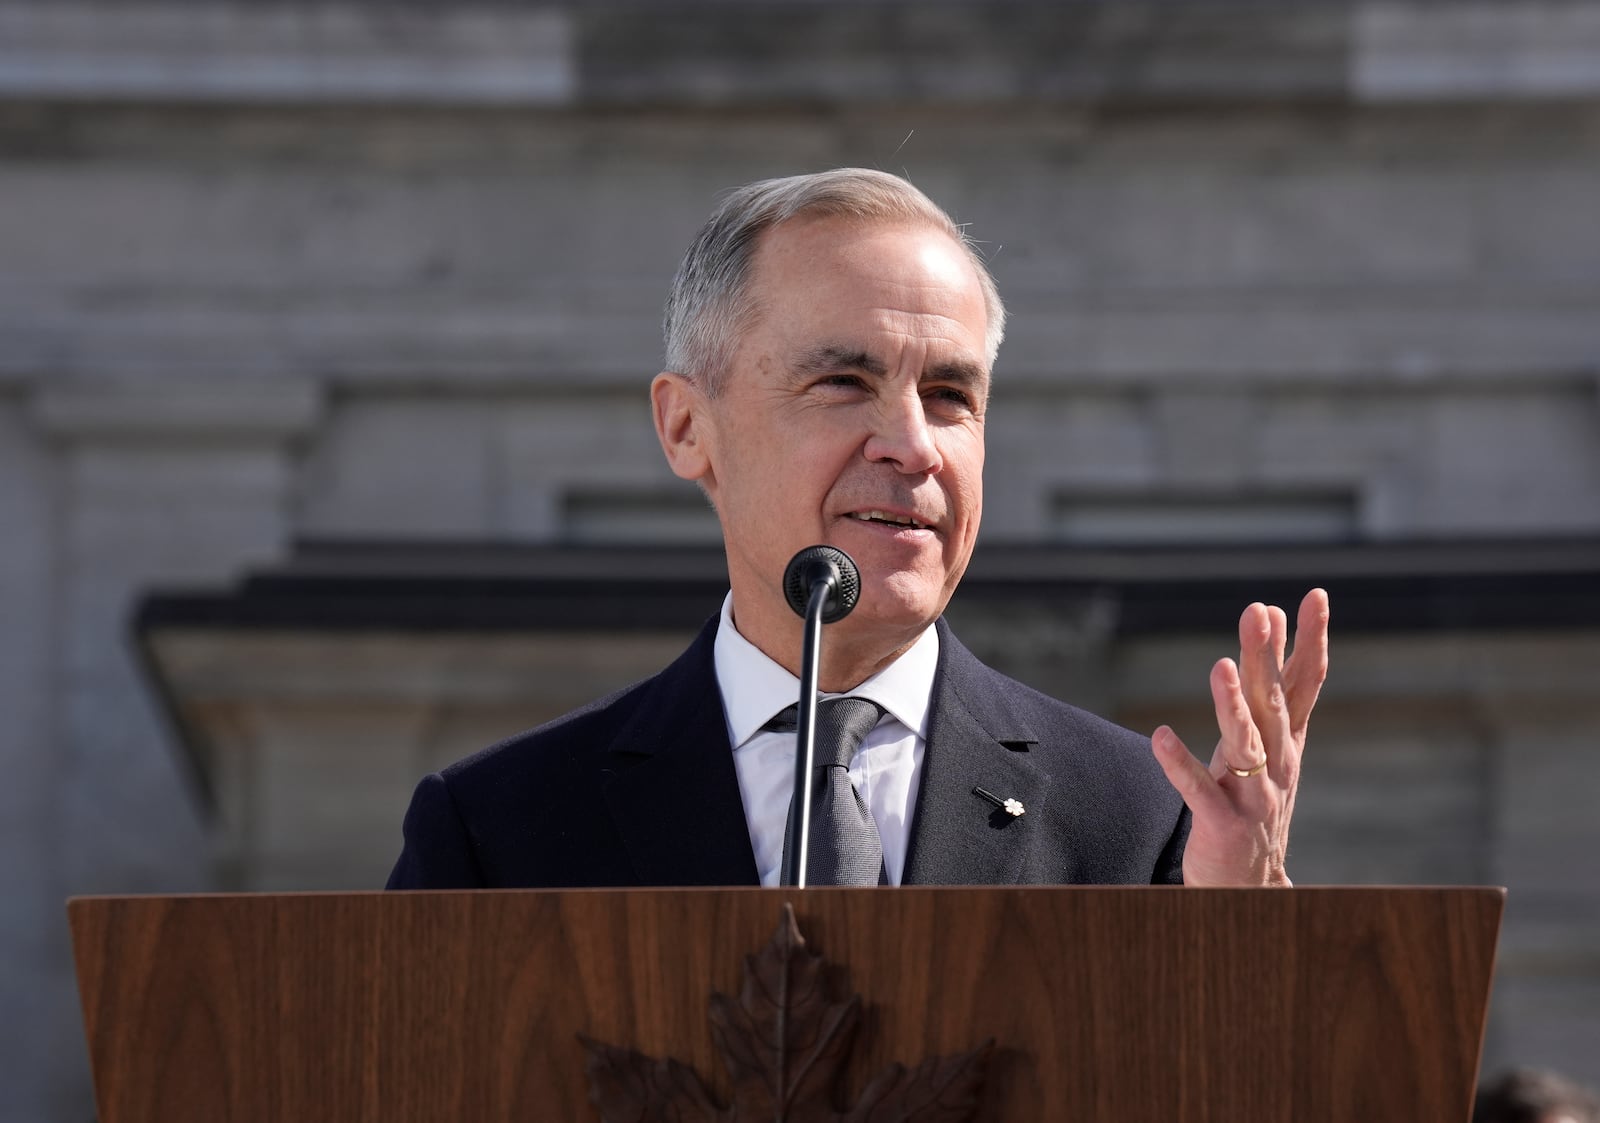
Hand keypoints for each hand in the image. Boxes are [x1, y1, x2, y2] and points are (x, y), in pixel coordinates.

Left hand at [1151, 589, 1328, 886]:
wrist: (1251, 886)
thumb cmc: (1252, 801)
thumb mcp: (1265, 744)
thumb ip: (1268, 688)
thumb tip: (1270, 619)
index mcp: (1289, 743)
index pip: (1307, 684)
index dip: (1312, 640)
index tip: (1315, 595)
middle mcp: (1279, 765)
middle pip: (1274, 704)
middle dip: (1266, 657)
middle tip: (1257, 611)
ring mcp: (1254, 796)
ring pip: (1245, 744)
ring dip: (1232, 705)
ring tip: (1220, 665)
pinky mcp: (1222, 824)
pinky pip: (1199, 790)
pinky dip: (1180, 764)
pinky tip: (1160, 737)